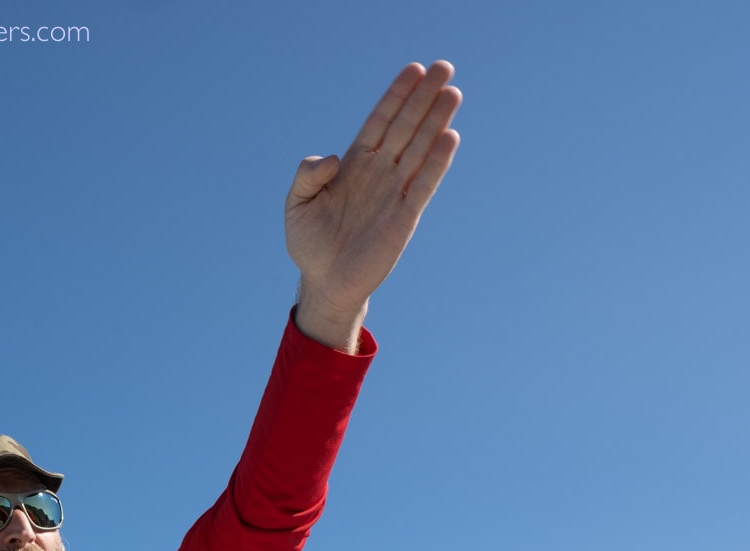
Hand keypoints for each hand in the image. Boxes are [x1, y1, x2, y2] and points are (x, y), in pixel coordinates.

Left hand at [286, 60, 461, 350]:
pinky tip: (450, 137)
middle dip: (423, 98)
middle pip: (406, 127)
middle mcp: (379, 173)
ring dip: (436, 122)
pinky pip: (424, 185)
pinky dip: (436, 163)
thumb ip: (307, 175)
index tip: (414, 70)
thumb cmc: (309, 243)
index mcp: (355, 164)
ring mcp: (394, 193)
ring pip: (420, 149)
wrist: (324, 283)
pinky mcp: (405, 218)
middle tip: (444, 68)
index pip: (380, 121)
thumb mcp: (297, 204)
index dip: (396, 96)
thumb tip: (331, 159)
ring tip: (452, 93)